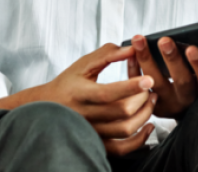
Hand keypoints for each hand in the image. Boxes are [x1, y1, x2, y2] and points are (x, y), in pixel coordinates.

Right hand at [40, 43, 157, 155]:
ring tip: (151, 100)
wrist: (47, 107)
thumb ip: (108, 54)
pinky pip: (122, 148)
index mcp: (81, 94)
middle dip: (142, 98)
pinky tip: (148, 126)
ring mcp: (92, 131)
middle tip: (150, 86)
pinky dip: (139, 139)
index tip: (148, 79)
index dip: (130, 87)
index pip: (107, 93)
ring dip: (145, 115)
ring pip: (125, 130)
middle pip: (121, 112)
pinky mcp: (97, 142)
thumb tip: (133, 49)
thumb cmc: (68, 83)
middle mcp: (86, 115)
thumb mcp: (83, 64)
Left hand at [129, 35, 197, 117]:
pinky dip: (134, 70)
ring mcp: (170, 105)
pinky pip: (141, 88)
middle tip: (164, 40)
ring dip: (147, 60)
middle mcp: (189, 99)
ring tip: (139, 41)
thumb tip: (197, 36)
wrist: (187, 102)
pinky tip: (130, 53)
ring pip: (157, 84)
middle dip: (172, 59)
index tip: (191, 48)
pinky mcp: (153, 107)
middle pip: (182, 81)